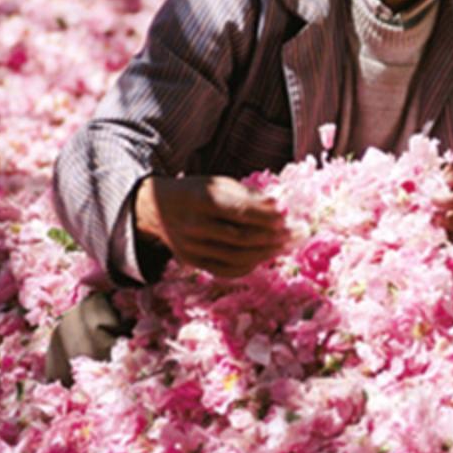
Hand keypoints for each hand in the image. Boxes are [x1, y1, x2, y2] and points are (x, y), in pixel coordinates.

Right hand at [135, 175, 289, 277]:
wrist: (156, 209)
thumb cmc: (197, 192)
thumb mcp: (217, 183)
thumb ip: (246, 195)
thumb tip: (278, 206)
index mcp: (201, 199)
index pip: (239, 211)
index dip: (266, 215)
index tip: (286, 214)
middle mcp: (194, 225)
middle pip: (241, 237)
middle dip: (272, 236)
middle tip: (295, 233)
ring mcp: (192, 247)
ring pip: (236, 256)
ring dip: (266, 252)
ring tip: (286, 246)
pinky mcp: (192, 261)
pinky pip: (226, 269)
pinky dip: (249, 265)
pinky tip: (265, 256)